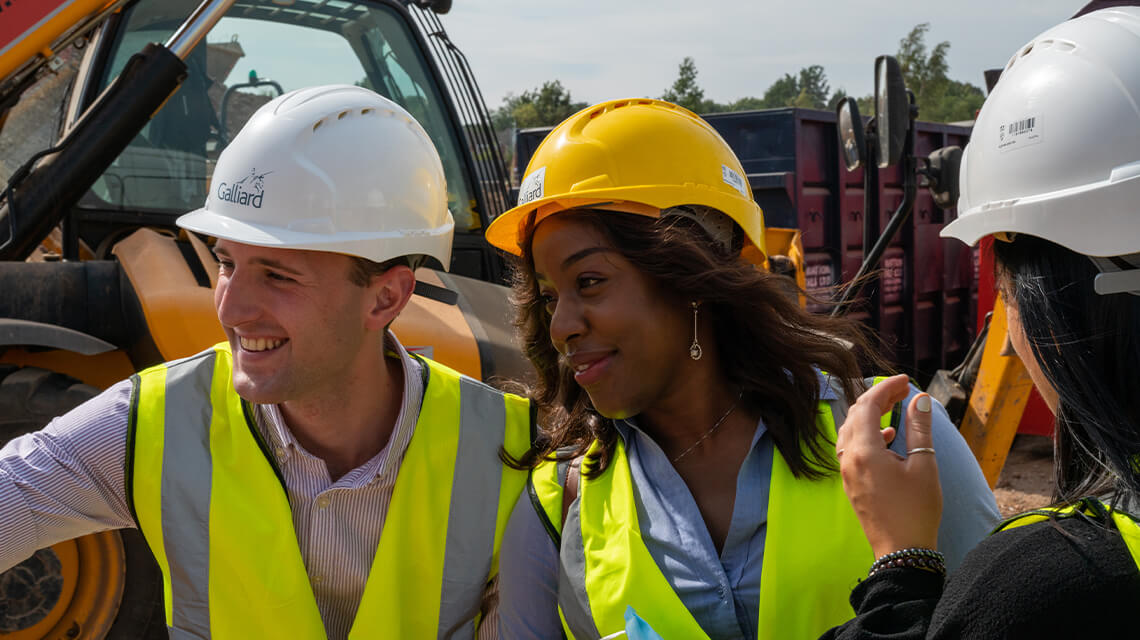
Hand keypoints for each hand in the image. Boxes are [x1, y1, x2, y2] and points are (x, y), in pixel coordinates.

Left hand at [836, 374, 941, 558]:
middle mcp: (848, 459)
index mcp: (863, 451)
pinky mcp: (851, 484)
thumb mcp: (923, 465)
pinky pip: (852, 449)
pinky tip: (888, 437)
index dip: (885, 388)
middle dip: (877, 399)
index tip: (905, 381)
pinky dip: (867, 436)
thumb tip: (920, 400)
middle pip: (854, 415)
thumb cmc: (916, 510)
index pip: (866, 405)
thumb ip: (919, 429)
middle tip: (901, 392)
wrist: (902, 552)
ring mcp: (847, 473)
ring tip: (895, 409)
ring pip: (850, 432)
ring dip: (870, 416)